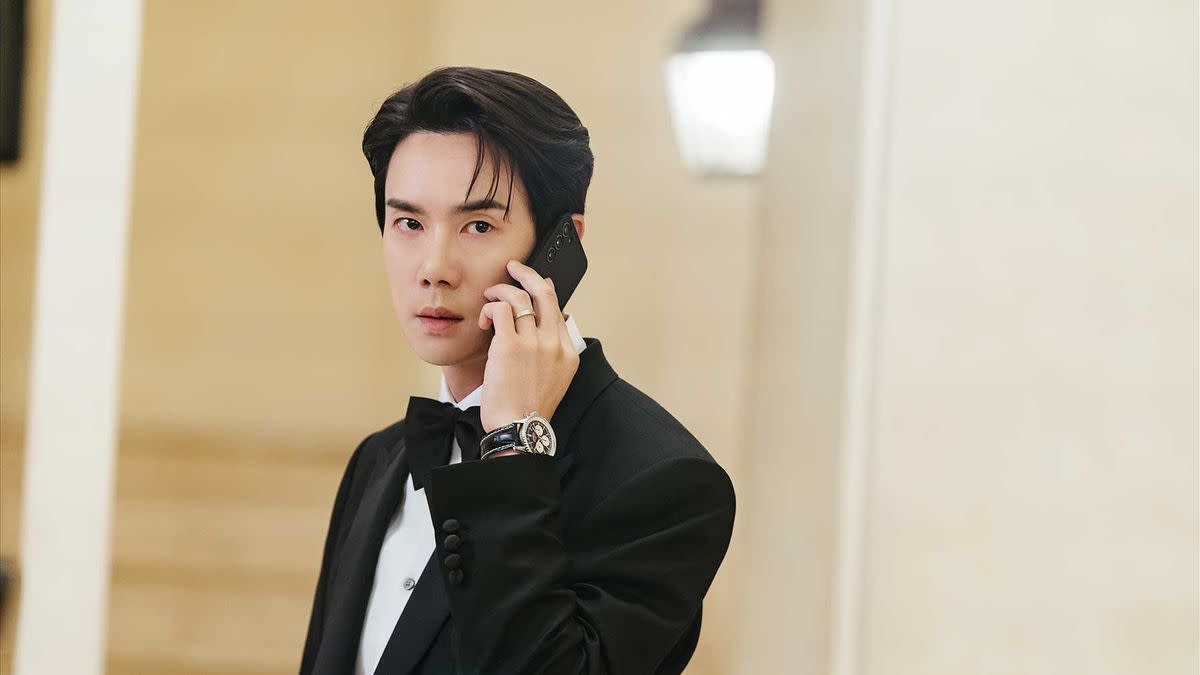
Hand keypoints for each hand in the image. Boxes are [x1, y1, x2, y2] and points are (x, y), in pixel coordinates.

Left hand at [478, 259, 579, 437]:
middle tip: (512, 267)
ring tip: (489, 298)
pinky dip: (489, 309)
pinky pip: (499, 310)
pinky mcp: (510, 346)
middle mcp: (554, 343)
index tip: (533, 283)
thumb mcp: (553, 379)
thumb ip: (551, 351)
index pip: (558, 308)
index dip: (543, 289)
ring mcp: (534, 343)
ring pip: (518, 297)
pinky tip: (483, 322)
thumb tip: (544, 325)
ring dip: (500, 291)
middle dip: (526, 273)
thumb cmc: (528, 407)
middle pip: (544, 292)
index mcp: (568, 352)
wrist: (519, 428)